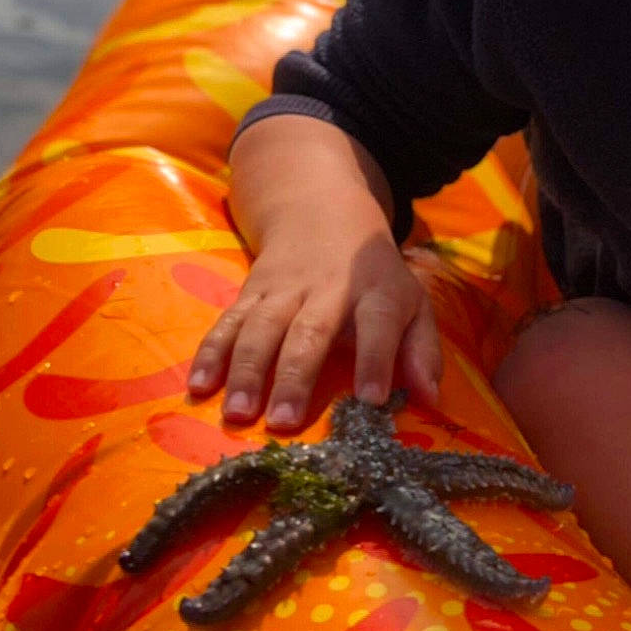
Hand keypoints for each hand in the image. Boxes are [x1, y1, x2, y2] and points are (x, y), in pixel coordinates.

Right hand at [188, 224, 441, 431]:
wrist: (320, 210)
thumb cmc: (374, 276)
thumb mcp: (411, 302)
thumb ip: (422, 351)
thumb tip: (431, 401)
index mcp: (376, 292)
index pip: (379, 323)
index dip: (376, 359)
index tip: (372, 400)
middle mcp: (327, 288)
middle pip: (309, 330)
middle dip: (294, 376)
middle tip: (283, 421)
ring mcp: (283, 289)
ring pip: (261, 327)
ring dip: (247, 370)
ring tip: (238, 413)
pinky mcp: (250, 291)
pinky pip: (228, 321)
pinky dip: (211, 352)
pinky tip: (199, 386)